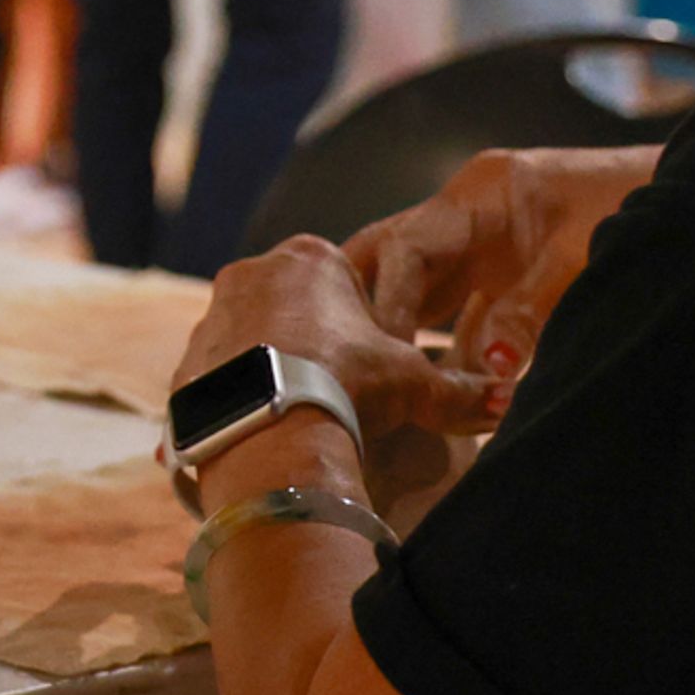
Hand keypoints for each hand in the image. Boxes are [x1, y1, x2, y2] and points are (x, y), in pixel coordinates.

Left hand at [175, 238, 504, 444]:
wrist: (271, 436)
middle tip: (337, 391)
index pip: (341, 278)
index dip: (362, 320)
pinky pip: (218, 381)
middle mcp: (250, 275)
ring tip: (299, 418)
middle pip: (290, 305)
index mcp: (310, 258)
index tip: (371, 361)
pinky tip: (265, 435)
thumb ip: (461, 390)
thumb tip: (509, 401)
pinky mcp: (185, 367)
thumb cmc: (350, 387)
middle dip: (312, 341)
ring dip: (271, 369)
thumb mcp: (415, 385)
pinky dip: (239, 403)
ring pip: (249, 340)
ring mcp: (209, 319)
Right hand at [342, 147, 657, 378]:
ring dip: (410, 337)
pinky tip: (442, 396)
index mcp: (479, 193)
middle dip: (370, 309)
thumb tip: (492, 369)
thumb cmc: (637, 208)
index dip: (388, 301)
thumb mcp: (581, 260)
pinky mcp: (508, 276)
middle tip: (350, 365)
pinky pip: (464, 316)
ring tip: (384, 392)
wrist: (694, 199)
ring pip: (425, 291)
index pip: (407, 246)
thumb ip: (530, 312)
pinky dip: (454, 352)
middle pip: (395, 260)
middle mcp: (470, 214)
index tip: (377, 354)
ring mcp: (487, 244)